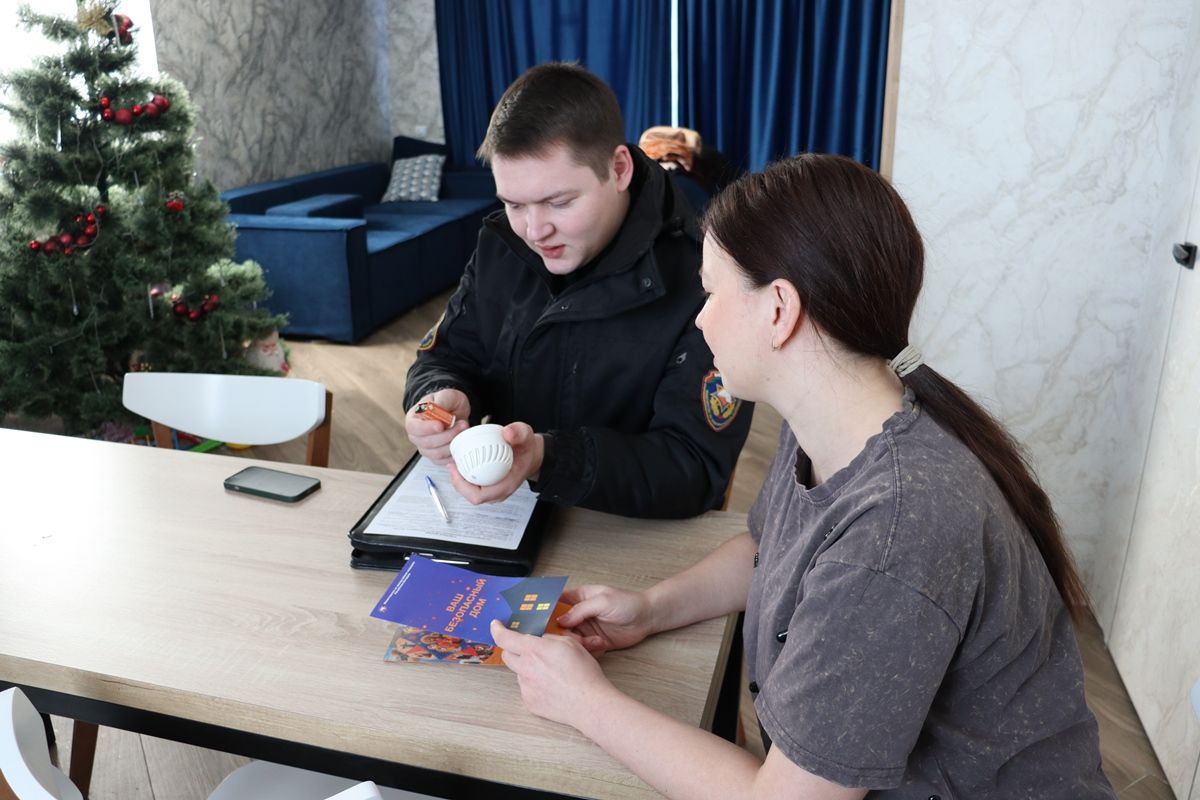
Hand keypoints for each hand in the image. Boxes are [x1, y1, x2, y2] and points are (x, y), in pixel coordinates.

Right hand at [404, 389, 469, 463]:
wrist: (456, 410)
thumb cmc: (448, 402)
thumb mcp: (447, 396)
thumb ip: (441, 402)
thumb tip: (437, 410)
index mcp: (413, 419)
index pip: (413, 428)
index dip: (426, 429)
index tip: (441, 425)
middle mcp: (417, 436)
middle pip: (426, 443)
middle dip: (446, 435)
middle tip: (461, 424)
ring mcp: (426, 448)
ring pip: (436, 453)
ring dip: (453, 443)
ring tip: (464, 429)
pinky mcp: (437, 457)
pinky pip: (444, 461)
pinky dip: (455, 453)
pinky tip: (462, 441)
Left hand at [447, 421, 543, 503]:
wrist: (533, 455)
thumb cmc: (527, 449)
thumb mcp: (526, 436)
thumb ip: (518, 433)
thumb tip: (507, 433)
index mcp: (507, 485)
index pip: (479, 495)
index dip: (462, 486)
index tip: (455, 469)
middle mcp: (501, 492)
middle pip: (472, 496)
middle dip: (458, 483)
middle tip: (451, 465)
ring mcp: (496, 491)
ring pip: (473, 493)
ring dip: (461, 482)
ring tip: (454, 465)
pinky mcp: (493, 487)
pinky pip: (476, 488)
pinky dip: (467, 479)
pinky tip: (462, 467)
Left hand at [491, 619, 615, 728]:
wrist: (589, 703)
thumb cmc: (583, 673)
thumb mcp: (570, 643)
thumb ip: (550, 639)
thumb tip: (541, 640)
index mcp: (534, 650)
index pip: (505, 637)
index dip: (497, 630)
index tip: (496, 626)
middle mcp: (525, 668)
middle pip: (507, 655)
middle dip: (513, 650)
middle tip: (529, 651)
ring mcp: (526, 687)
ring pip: (519, 673)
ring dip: (528, 669)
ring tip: (551, 674)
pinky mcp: (529, 702)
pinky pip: (527, 689)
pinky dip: (535, 686)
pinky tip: (552, 688)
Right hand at [555, 585, 656, 653]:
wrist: (647, 618)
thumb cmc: (628, 603)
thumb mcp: (603, 600)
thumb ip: (581, 609)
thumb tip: (561, 619)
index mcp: (578, 597)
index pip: (555, 602)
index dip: (545, 610)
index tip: (539, 620)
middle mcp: (579, 614)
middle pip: (557, 624)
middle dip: (559, 632)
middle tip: (568, 636)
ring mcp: (585, 628)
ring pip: (568, 639)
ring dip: (576, 643)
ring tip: (591, 640)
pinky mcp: (593, 641)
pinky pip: (582, 649)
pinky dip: (587, 650)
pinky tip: (599, 644)